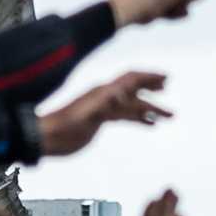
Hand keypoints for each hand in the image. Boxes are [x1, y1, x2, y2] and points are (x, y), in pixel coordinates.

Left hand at [38, 71, 169, 156]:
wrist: (46, 138)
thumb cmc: (63, 129)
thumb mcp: (84, 117)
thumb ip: (102, 105)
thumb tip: (120, 95)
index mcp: (103, 93)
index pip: (130, 79)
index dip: (148, 77)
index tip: (166, 78)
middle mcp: (105, 97)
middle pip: (134, 89)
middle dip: (153, 89)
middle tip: (169, 90)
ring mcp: (103, 108)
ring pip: (132, 105)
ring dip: (150, 108)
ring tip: (169, 116)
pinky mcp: (100, 120)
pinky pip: (124, 116)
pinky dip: (139, 118)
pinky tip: (149, 124)